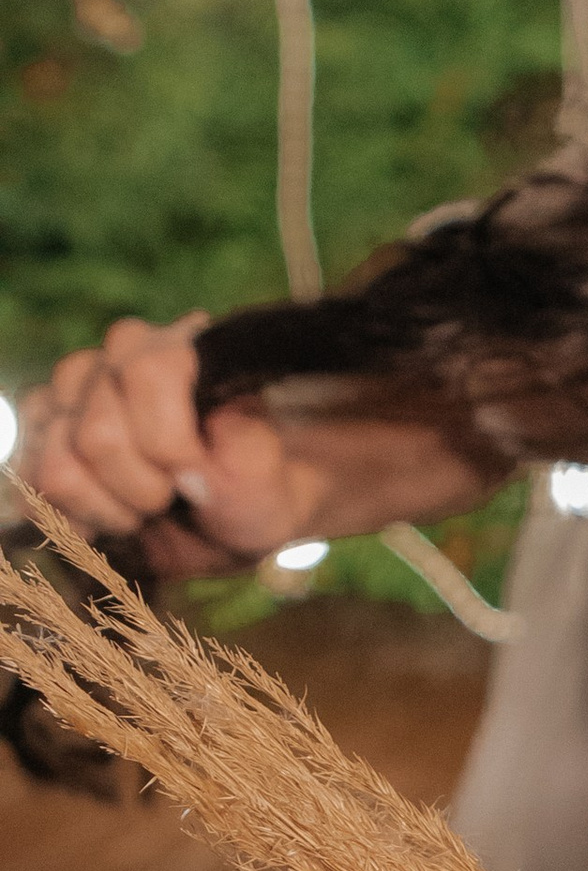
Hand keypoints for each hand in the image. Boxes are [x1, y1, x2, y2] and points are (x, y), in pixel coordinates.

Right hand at [14, 315, 320, 568]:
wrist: (228, 522)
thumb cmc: (253, 492)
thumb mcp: (275, 481)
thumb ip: (248, 459)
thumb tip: (189, 465)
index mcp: (183, 348)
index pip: (149, 371)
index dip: (170, 443)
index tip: (198, 482)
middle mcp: (117, 359)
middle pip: (97, 433)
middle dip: (142, 489)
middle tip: (172, 498)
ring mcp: (70, 397)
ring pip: (58, 465)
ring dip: (109, 507)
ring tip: (143, 509)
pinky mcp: (41, 435)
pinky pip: (29, 485)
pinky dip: (72, 517)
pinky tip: (106, 518)